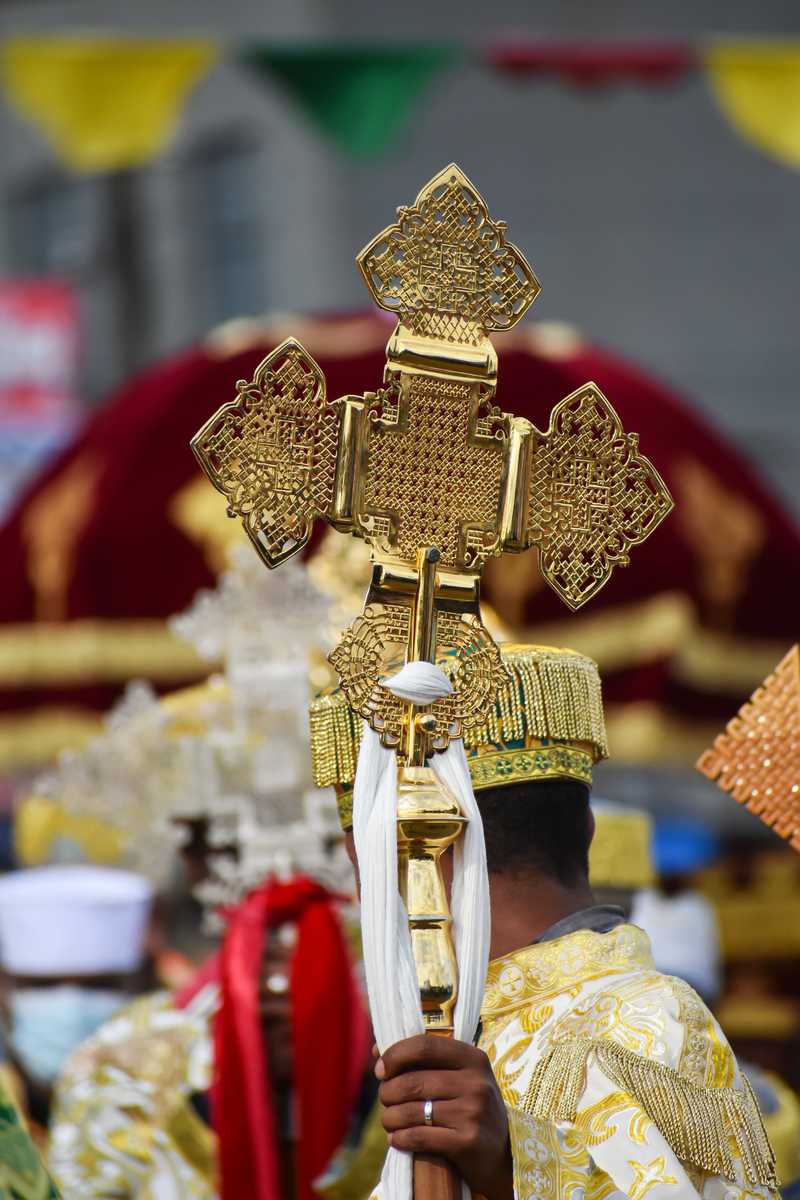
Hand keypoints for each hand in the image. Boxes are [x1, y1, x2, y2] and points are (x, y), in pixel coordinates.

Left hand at [376, 1035, 512, 1199]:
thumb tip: (376, 1051)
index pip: (424, 1046)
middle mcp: (476, 1082)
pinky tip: (396, 1138)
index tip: (380, 1069)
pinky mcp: (468, 1142)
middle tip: (384, 1100)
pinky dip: (401, 1138)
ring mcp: (473, 1113)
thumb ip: (424, 1062)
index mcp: (473, 1058)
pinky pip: (420, 1137)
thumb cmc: (469, 1107)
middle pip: (413, 1081)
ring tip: (389, 1120)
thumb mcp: (459, 1077)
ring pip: (412, 1111)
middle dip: (388, 1092)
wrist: (502, 1153)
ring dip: (390, 1117)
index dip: (395, 1055)